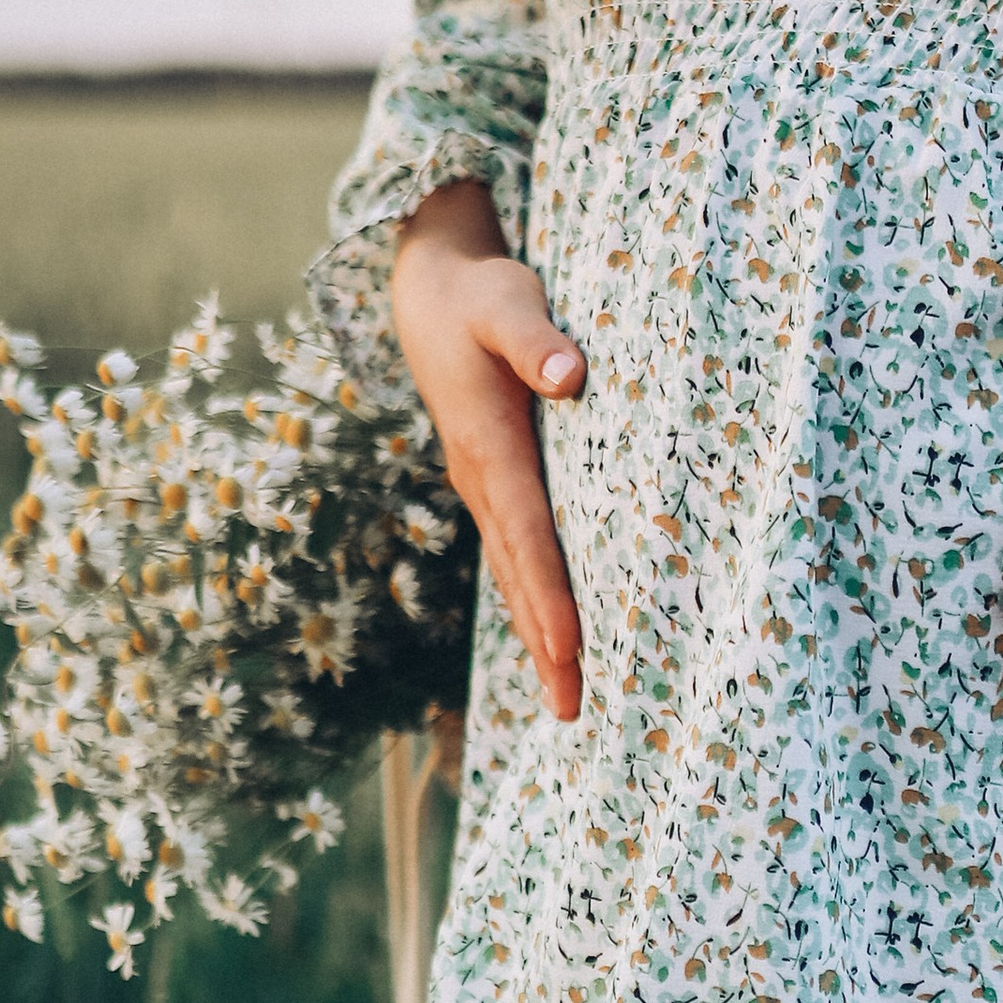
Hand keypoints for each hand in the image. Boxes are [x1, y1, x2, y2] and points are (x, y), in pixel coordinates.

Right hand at [391, 177, 585, 718]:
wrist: (429, 292)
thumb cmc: (481, 294)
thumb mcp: (508, 300)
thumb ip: (536, 338)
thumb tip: (567, 377)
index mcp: (490, 446)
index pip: (527, 534)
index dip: (550, 594)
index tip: (571, 650)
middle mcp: (480, 480)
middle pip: (518, 576)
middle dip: (545, 644)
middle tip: (573, 710)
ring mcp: (482, 487)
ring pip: (513, 575)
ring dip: (539, 636)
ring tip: (567, 699)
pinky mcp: (491, 484)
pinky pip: (515, 556)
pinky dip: (534, 602)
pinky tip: (553, 637)